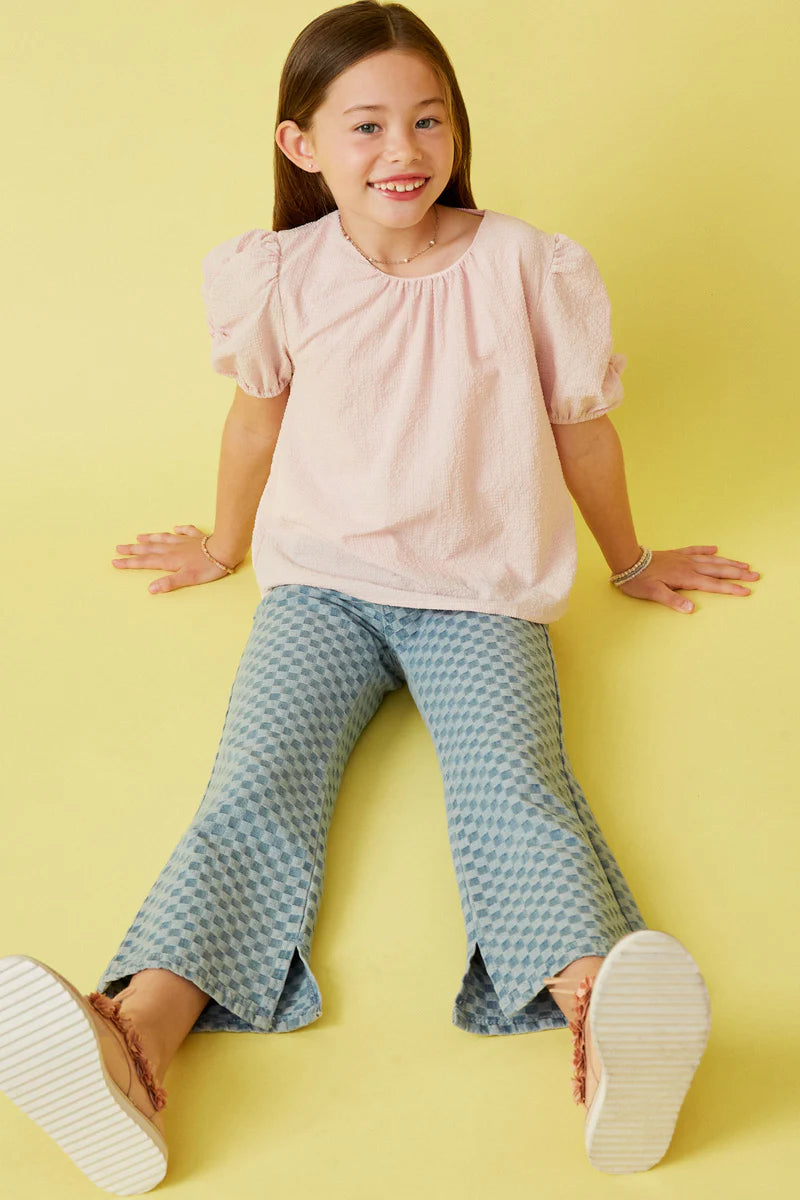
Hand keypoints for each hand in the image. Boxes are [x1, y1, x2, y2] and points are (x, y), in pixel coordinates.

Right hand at [112, 524, 239, 593]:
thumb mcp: (188, 579)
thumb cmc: (208, 567)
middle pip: (150, 548)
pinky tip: (175, 528)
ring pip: (164, 538)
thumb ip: (169, 583)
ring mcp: (185, 542)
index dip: (130, 563)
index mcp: (169, 560)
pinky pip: (186, 531)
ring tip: (139, 537)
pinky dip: (179, 530)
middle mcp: (174, 549)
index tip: (115, 561)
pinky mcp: (197, 537)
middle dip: (133, 549)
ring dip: (151, 538)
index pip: (145, 562)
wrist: (225, 550)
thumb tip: (150, 589)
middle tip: (119, 547)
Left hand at [615, 545, 759, 613]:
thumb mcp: (654, 594)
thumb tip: (691, 609)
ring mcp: (683, 559)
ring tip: (744, 564)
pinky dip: (706, 550)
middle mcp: (689, 567)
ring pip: (711, 560)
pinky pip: (695, 550)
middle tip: (755, 576)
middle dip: (738, 574)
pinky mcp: (676, 554)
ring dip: (728, 562)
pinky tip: (715, 549)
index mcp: (686, 578)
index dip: (731, 588)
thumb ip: (673, 601)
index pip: (713, 584)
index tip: (746, 591)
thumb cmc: (639, 580)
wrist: (627, 560)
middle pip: (718, 570)